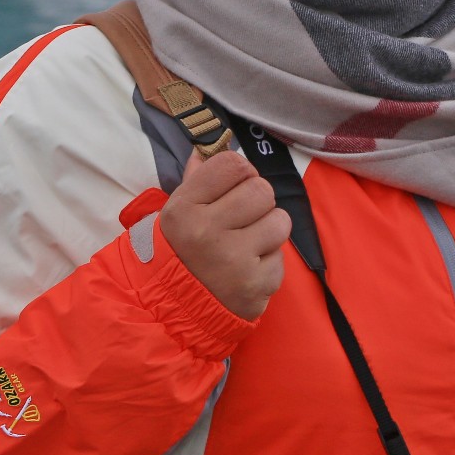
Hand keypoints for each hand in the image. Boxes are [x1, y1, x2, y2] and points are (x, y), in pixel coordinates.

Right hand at [157, 148, 291, 321]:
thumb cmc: (178, 250)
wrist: (173, 308)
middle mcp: (208, 232)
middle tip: (242, 216)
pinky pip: (281, 257)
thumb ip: (197, 178)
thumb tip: (212, 146)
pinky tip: (247, 268)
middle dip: (257, 201)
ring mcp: (234, 261)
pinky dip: (268, 261)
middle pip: (261, 189)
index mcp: (185, 208)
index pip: (233, 164)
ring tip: (247, 242)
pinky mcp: (256, 286)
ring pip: (280, 220)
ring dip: (268, 229)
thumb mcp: (176, 211)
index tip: (235, 184)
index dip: (240, 171)